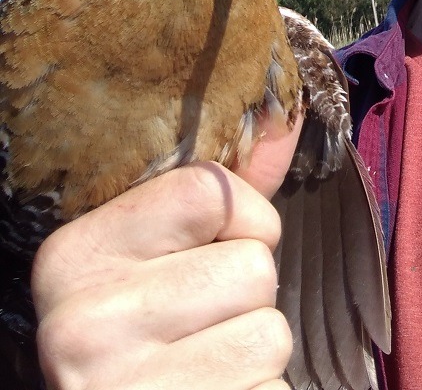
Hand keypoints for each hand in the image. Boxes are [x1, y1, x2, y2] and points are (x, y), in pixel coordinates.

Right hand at [31, 114, 302, 389]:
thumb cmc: (150, 332)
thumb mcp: (159, 255)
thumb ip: (223, 191)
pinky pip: (273, 387)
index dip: (245, 218)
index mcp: (77, 256)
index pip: (211, 191)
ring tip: (206, 363)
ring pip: (270, 331)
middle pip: (253, 266)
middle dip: (248, 295)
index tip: (217, 246)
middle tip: (201, 323)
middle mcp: (85, 323)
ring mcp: (124, 387)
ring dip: (255, 348)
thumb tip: (286, 116)